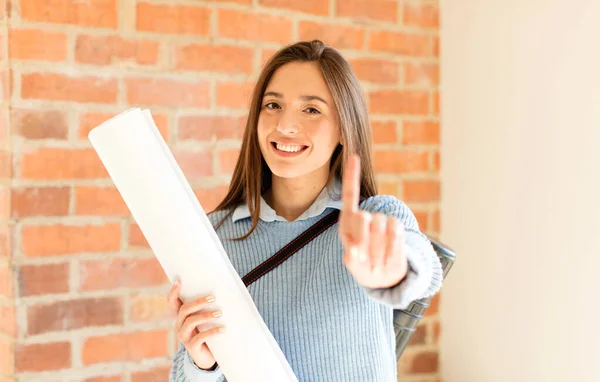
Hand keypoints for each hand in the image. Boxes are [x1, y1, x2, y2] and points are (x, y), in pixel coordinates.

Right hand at [168, 280, 224, 369]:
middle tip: (213, 298)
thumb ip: (207, 307)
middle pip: (184, 310)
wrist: (207, 357)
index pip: (172, 302)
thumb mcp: (205, 319)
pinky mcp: (192, 347)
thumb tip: (222, 290)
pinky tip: (222, 329)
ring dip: (206, 316)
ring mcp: (184, 336)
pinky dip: (212, 332)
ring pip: (191, 322)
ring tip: (219, 313)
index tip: (180, 280)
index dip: (173, 292)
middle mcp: (180, 325)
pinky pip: (200, 337)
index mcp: (181, 316)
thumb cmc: (207, 332)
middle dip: (198, 302)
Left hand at [339, 155, 407, 288]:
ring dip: (377, 249)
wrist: (382, 277)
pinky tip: (387, 260)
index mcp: (347, 222)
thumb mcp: (352, 264)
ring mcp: (381, 222)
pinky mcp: (396, 228)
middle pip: (363, 218)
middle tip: (364, 259)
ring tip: (375, 263)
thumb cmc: (361, 266)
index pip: (350, 195)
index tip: (354, 156)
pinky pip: (396, 230)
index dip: (351, 176)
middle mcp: (364, 217)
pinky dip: (391, 248)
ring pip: (380, 225)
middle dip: (363, 240)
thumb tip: (353, 252)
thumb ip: (351, 257)